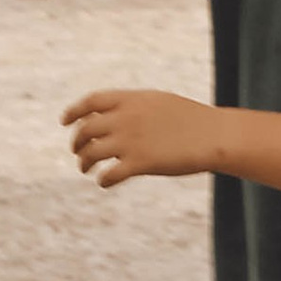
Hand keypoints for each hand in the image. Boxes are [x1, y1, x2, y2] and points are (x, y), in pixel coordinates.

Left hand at [63, 86, 221, 187]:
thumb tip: (115, 117)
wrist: (214, 135)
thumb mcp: (159, 103)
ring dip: (85, 163)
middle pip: (86, 130)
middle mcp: (125, 118)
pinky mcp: (140, 164)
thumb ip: (134, 108)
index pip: (90, 102)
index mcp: (131, 99)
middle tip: (78, 152)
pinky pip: (109, 175)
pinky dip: (103, 179)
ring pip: (92, 154)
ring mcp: (131, 141)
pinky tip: (105, 181)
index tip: (65, 121)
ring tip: (87, 169)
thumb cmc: (192, 120)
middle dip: (77, 142)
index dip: (74, 111)